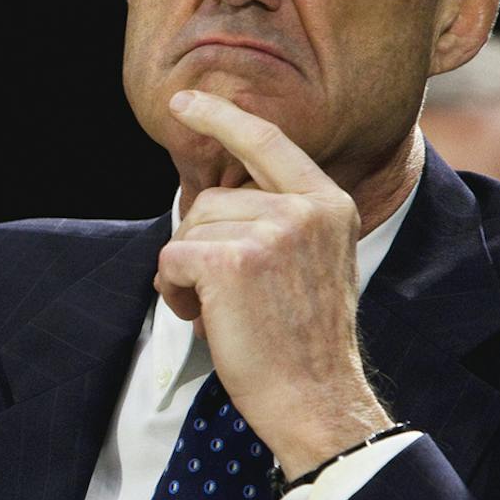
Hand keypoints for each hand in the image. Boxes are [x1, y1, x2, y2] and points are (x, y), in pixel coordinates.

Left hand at [157, 89, 394, 476]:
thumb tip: (214, 198)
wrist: (316, 397)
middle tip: (226, 295)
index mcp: (328, 203)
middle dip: (198, 246)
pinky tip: (203, 317)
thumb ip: (280, 221)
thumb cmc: (304, 341)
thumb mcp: (312, 263)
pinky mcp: (231, 260)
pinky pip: (172, 258)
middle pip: (209, 199)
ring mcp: (270, 231)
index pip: (267, 141)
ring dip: (186, 274)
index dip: (221, 117)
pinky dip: (173, 290)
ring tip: (220, 311)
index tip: (185, 102)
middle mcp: (304, 208)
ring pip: (187, 231)